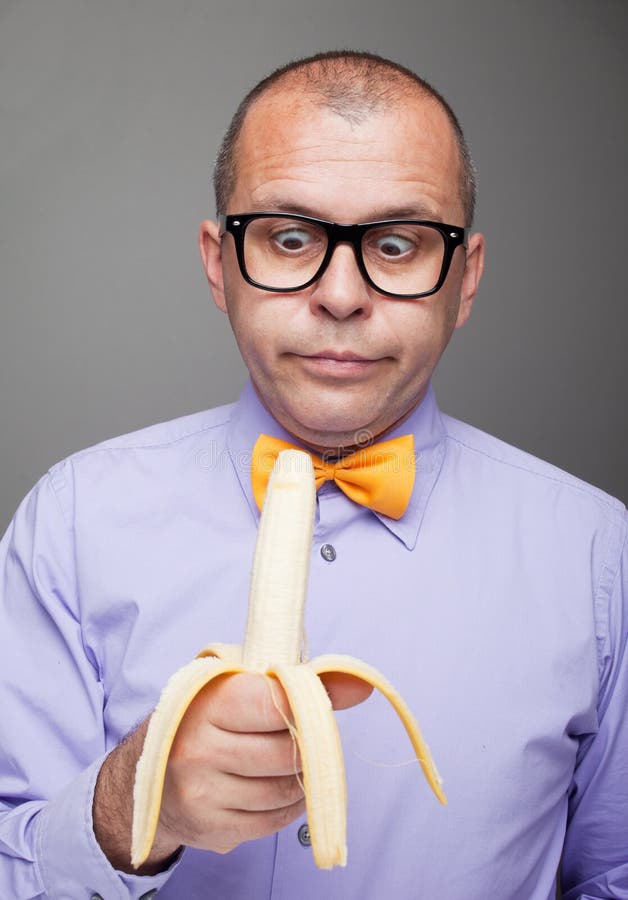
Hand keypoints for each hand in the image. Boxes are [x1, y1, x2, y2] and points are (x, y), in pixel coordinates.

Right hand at [93, 670, 371, 872]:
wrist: (148, 773)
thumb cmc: (205, 717)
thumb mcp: (241, 685)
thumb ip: (301, 683)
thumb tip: (362, 685)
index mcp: (209, 702)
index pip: (278, 703)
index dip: (306, 705)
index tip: (315, 705)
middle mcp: (200, 749)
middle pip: (288, 752)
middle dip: (307, 746)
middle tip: (304, 736)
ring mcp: (203, 793)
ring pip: (285, 790)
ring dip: (301, 778)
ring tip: (289, 762)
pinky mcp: (211, 828)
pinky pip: (274, 821)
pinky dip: (289, 805)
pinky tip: (278, 788)